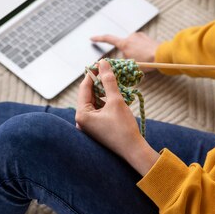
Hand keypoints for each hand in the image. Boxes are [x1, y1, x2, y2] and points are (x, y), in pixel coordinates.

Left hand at [76, 60, 158, 174]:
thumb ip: (109, 81)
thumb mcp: (116, 101)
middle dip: (100, 82)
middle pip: (88, 94)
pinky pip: (99, 109)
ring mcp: (88, 125)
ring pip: (94, 101)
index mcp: (82, 114)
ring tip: (115, 83)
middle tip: (110, 71)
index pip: (84, 87)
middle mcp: (81, 120)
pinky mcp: (96, 128)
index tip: (103, 63)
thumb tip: (103, 63)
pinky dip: (106, 101)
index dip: (93, 73)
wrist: (133, 151)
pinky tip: (116, 97)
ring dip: (104, 91)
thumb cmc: (124, 128)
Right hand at [90, 32, 160, 71]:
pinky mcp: (145, 37)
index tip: (92, 38)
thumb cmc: (147, 61)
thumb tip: (117, 62)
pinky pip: (139, 44)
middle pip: (122, 46)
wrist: (162, 55)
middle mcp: (130, 36)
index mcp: (124, 43)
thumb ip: (121, 61)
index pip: (108, 39)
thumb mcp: (130, 64)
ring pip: (131, 45)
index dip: (99, 39)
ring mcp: (138, 35)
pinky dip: (140, 49)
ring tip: (143, 59)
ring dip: (134, 51)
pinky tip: (146, 54)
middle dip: (126, 53)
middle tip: (135, 61)